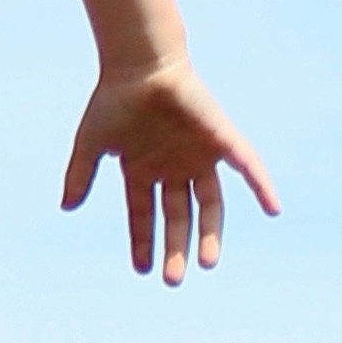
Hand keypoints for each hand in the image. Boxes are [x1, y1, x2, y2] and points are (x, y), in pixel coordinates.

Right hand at [62, 56, 277, 283]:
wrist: (139, 63)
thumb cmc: (114, 97)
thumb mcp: (91, 144)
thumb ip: (81, 176)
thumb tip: (67, 208)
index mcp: (145, 169)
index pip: (145, 214)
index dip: (144, 242)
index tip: (143, 270)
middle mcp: (173, 166)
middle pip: (179, 217)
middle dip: (176, 247)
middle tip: (173, 280)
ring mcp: (198, 154)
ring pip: (209, 202)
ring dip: (209, 233)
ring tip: (207, 264)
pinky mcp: (220, 138)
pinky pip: (248, 164)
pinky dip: (261, 185)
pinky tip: (274, 208)